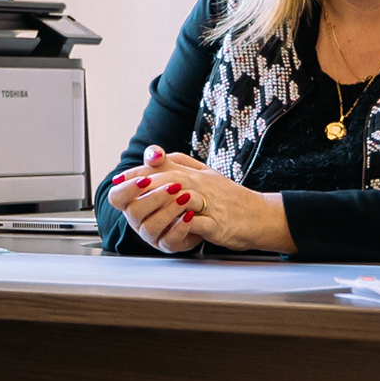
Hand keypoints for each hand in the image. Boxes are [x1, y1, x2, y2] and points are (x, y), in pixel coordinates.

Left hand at [102, 144, 294, 253]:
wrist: (258, 215)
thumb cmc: (229, 197)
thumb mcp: (204, 174)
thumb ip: (178, 163)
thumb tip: (152, 155)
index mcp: (193, 173)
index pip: (160, 168)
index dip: (137, 174)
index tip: (120, 181)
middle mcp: (199, 185)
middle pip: (166, 180)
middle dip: (143, 188)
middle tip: (127, 195)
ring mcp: (208, 204)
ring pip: (179, 199)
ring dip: (160, 205)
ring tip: (145, 210)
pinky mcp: (216, 223)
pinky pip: (196, 222)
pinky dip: (183, 224)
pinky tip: (173, 225)